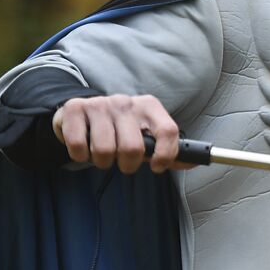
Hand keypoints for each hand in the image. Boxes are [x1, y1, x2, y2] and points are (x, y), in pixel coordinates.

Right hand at [52, 94, 189, 173]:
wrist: (82, 113)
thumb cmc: (120, 129)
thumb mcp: (146, 135)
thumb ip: (168, 149)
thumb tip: (194, 161)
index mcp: (150, 107)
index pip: (168, 131)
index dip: (166, 154)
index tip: (157, 167)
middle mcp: (126, 102)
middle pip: (133, 148)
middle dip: (128, 165)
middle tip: (123, 163)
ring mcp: (100, 104)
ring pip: (105, 150)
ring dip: (103, 162)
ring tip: (103, 155)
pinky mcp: (75, 109)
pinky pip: (78, 145)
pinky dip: (81, 155)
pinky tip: (84, 148)